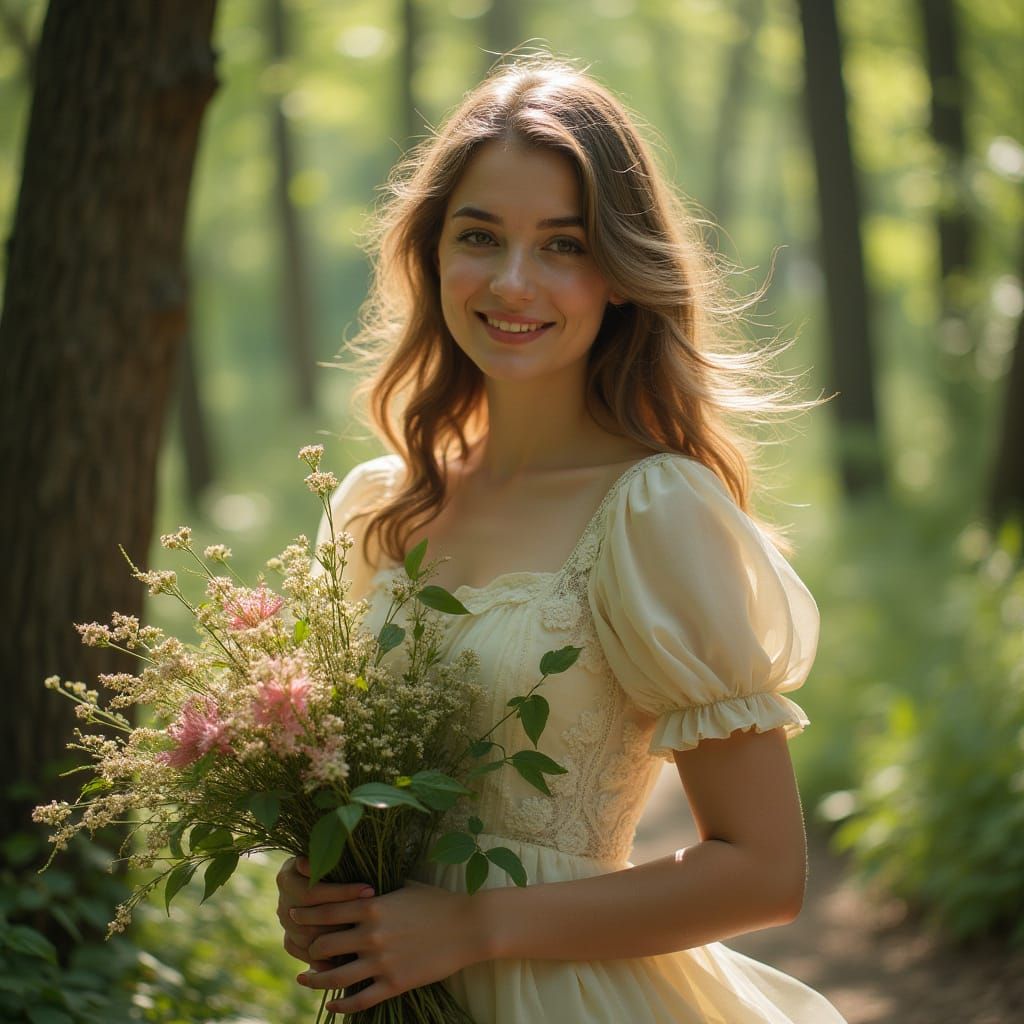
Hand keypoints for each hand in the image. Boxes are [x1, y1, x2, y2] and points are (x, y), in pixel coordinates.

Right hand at [275, 855, 374, 970]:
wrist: (317, 874)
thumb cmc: (331, 857)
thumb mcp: (326, 850)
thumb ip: (324, 856)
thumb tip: (312, 863)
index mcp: (287, 877)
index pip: (314, 891)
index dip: (342, 892)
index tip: (370, 890)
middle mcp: (283, 902)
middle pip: (312, 919)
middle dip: (345, 918)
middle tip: (373, 918)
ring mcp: (285, 924)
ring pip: (309, 940)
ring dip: (336, 941)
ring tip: (365, 939)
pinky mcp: (291, 940)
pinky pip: (305, 953)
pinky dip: (324, 959)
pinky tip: (347, 959)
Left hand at [294, 880, 487, 1013]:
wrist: (468, 926)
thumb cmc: (437, 902)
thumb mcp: (403, 889)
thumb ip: (377, 895)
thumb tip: (356, 892)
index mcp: (372, 906)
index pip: (326, 911)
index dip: (306, 914)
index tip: (294, 915)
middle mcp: (371, 935)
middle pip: (324, 944)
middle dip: (308, 947)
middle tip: (300, 948)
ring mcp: (381, 962)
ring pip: (335, 976)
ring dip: (315, 979)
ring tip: (305, 978)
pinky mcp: (394, 983)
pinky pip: (359, 1000)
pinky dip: (341, 1005)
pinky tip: (332, 1004)